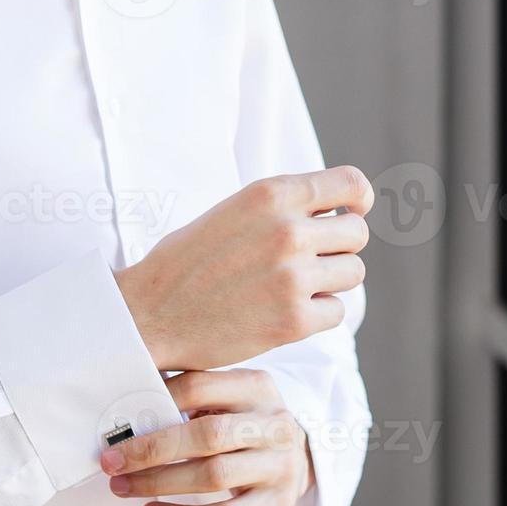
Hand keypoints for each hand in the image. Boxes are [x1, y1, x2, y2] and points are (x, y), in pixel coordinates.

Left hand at [100, 369, 312, 505]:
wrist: (296, 458)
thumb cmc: (244, 424)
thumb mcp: (229, 398)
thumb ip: (191, 398)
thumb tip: (128, 411)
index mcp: (256, 387)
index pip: (200, 386)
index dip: (157, 401)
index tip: (121, 420)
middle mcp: (274, 424)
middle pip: (208, 435)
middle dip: (152, 449)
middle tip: (112, 461)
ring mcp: (279, 466)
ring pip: (213, 477)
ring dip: (159, 483)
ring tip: (123, 487)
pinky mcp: (276, 505)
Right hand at [114, 167, 372, 371]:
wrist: (149, 315)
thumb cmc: (186, 262)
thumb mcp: (233, 211)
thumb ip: (283, 207)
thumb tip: (339, 209)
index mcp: (271, 194)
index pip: (351, 185)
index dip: (358, 201)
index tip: (351, 213)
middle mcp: (288, 231)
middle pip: (357, 233)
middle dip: (339, 248)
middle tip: (308, 262)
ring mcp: (293, 277)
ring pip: (353, 273)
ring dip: (330, 282)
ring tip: (291, 288)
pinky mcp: (294, 320)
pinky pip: (336, 311)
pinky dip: (317, 315)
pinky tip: (283, 313)